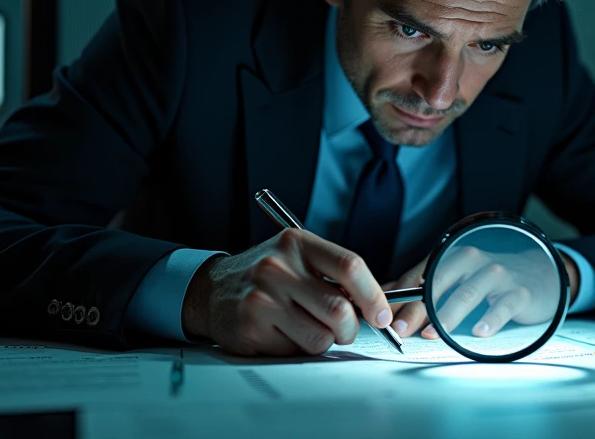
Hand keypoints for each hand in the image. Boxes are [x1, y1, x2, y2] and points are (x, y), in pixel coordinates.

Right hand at [181, 229, 392, 355]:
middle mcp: (278, 267)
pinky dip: (297, 348)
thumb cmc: (266, 276)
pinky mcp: (251, 328)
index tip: (382, 314)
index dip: (374, 295)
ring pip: (321, 337)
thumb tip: (376, 306)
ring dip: (323, 341)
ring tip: (307, 328)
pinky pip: (295, 351)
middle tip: (344, 329)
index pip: (349, 266)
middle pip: (340, 309)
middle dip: (350, 328)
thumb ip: (332, 273)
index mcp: (297, 243)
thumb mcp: (296, 256)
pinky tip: (282, 332)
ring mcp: (262, 298)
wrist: (211, 289)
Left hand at [384, 248, 579, 339]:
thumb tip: (384, 294)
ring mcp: (498, 275)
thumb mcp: (457, 276)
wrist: (541, 273)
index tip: (382, 316)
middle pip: (438, 284)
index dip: (399, 296)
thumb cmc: (491, 278)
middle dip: (416, 308)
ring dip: (446, 316)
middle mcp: (473, 261)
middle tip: (400, 329)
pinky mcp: (520, 292)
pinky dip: (490, 319)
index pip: (419, 275)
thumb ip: (422, 283)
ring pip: (467, 294)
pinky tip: (479, 332)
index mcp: (452, 256)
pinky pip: (503, 305)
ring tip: (430, 334)